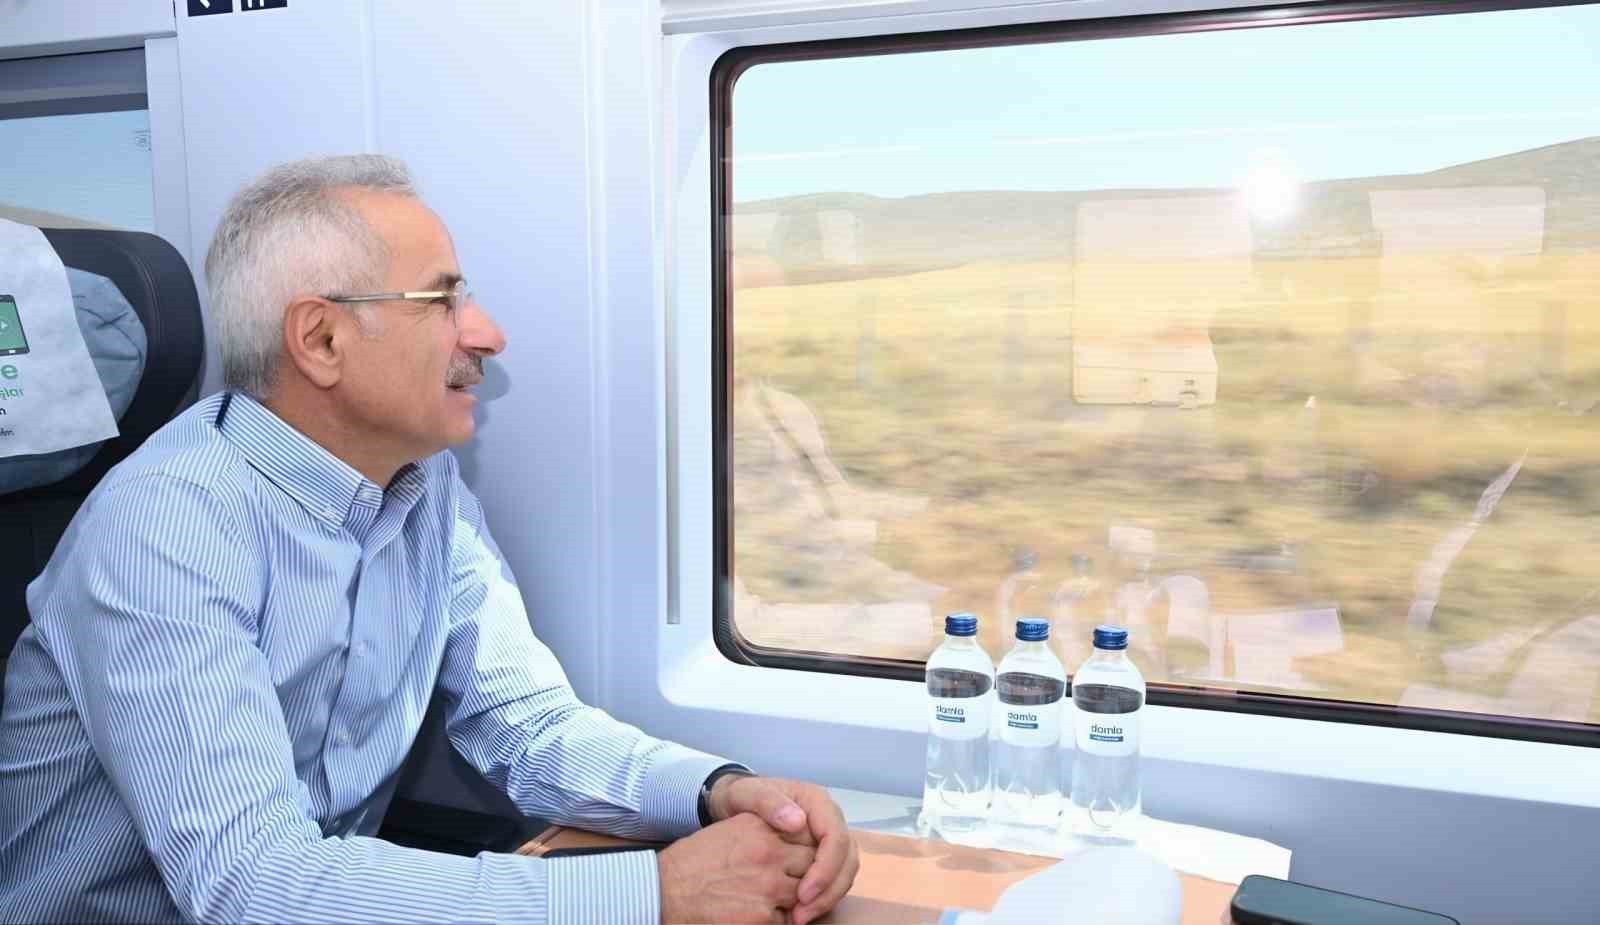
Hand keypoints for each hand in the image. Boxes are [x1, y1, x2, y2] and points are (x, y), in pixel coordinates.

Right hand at [658, 812, 816, 923]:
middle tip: (796, 884)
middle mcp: (769, 851)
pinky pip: (789, 920)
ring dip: (797, 901)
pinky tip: (759, 916)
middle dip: (807, 875)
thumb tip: (796, 839)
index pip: (806, 835)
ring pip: (806, 894)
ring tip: (774, 901)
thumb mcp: (731, 832)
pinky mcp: (763, 916)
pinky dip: (779, 921)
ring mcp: (769, 884)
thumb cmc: (694, 863)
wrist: (665, 892)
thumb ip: (764, 833)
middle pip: (811, 863)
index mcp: (760, 826)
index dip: (803, 850)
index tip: (795, 860)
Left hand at [709, 776, 860, 924]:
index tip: (802, 893)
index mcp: (817, 801)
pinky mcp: (820, 854)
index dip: (825, 868)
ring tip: (801, 917)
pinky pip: (833, 877)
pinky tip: (800, 911)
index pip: (836, 837)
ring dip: (828, 897)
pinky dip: (822, 897)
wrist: (734, 804)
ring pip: (845, 870)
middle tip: (803, 913)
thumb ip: (768, 803)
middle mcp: (828, 819)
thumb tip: (798, 822)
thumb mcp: (747, 794)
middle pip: (847, 857)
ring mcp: (826, 837)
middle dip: (830, 888)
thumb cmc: (741, 797)